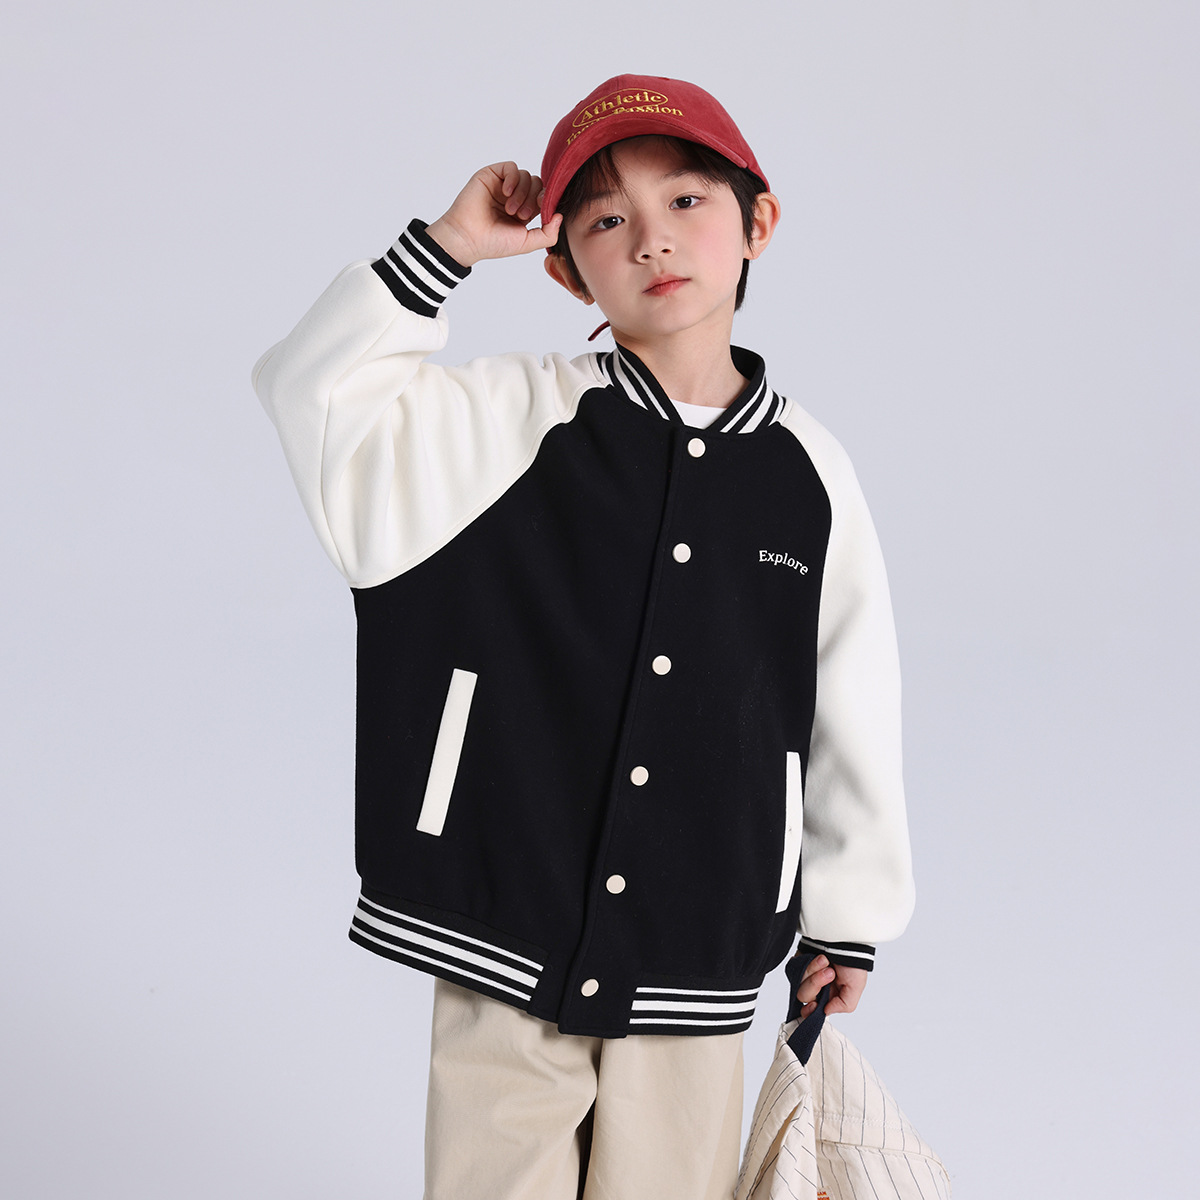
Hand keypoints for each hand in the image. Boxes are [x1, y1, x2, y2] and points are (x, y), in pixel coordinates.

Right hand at [426, 162, 562, 267]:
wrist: (468, 238)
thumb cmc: (494, 243)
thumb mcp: (527, 243)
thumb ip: (548, 234)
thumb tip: (560, 215)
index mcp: (524, 212)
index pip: (543, 197)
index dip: (545, 200)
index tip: (539, 210)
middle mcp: (514, 197)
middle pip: (537, 184)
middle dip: (533, 199)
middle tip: (521, 215)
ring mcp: (502, 186)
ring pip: (526, 176)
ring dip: (522, 193)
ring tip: (510, 209)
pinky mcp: (491, 175)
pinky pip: (511, 167)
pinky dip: (513, 179)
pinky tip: (506, 193)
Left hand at [794, 955, 868, 1017]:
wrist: (844, 939)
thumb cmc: (852, 961)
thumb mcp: (856, 987)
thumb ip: (844, 1004)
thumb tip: (826, 1011)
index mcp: (828, 997)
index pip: (811, 1011)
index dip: (810, 1011)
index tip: (815, 1004)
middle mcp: (816, 987)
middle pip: (804, 996)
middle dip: (817, 983)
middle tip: (830, 972)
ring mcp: (806, 975)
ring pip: (799, 982)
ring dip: (814, 971)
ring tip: (826, 960)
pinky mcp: (799, 963)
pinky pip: (795, 968)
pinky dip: (807, 963)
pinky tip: (817, 957)